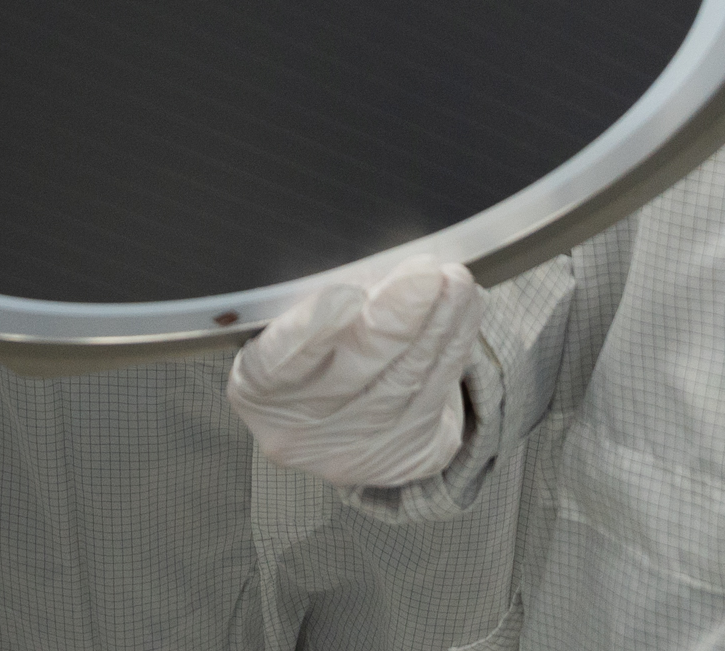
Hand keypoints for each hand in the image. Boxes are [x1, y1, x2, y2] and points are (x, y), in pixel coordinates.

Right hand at [226, 257, 480, 488]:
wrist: (338, 416)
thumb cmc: (309, 347)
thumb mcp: (287, 320)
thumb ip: (312, 298)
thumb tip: (369, 267)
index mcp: (258, 391)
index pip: (280, 361)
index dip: (314, 329)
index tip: (348, 294)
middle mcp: (303, 433)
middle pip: (356, 371)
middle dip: (397, 317)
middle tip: (426, 272)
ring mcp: (357, 452)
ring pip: (407, 382)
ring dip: (440, 325)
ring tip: (456, 281)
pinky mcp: (407, 457)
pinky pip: (438, 397)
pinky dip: (456, 347)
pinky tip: (465, 312)